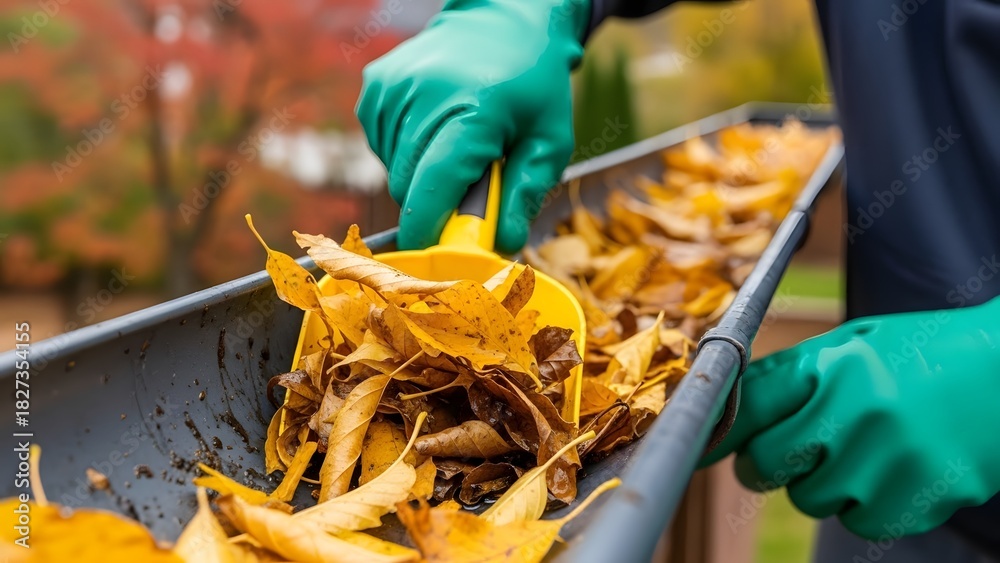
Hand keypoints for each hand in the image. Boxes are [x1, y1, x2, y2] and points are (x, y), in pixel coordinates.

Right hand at [356, 0, 588, 251]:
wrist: (503, 19)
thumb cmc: (532, 85)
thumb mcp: (550, 140)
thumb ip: (526, 195)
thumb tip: (502, 247)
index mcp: (472, 111)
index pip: (431, 188)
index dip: (427, 232)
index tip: (435, 260)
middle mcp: (422, 96)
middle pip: (407, 189)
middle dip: (434, 206)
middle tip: (469, 190)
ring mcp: (392, 89)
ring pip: (392, 172)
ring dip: (421, 177)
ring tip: (456, 147)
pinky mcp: (374, 88)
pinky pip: (381, 149)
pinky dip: (405, 153)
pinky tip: (433, 130)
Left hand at [701, 298, 999, 538]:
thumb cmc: (924, 353)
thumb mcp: (853, 344)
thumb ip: (789, 375)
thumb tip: (724, 405)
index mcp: (836, 363)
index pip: (749, 406)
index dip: (717, 433)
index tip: (699, 447)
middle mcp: (860, 409)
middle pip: (766, 463)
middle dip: (766, 463)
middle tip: (789, 453)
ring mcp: (893, 458)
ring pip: (809, 499)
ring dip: (821, 483)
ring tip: (860, 450)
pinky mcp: (924, 496)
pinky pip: (859, 523)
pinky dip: (865, 506)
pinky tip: (890, 472)